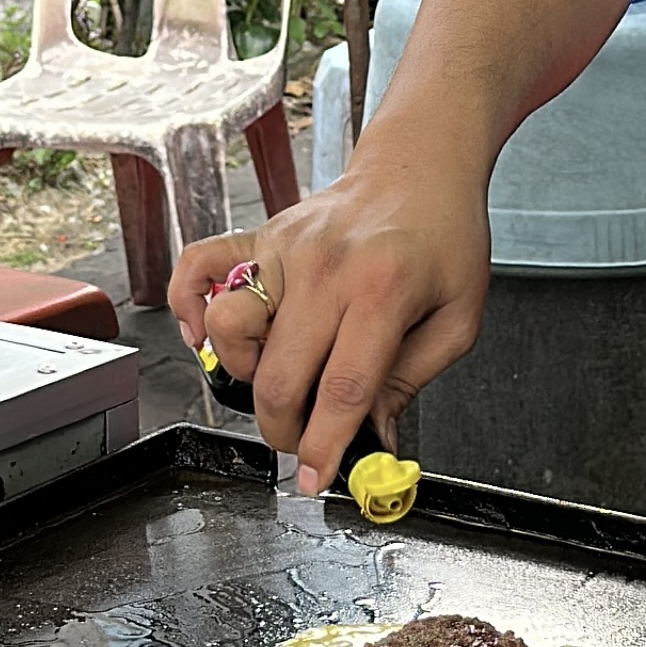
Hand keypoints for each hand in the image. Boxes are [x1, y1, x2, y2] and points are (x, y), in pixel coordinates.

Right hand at [171, 144, 490, 491]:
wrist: (421, 166)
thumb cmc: (445, 238)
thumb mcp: (457, 319)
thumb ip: (411, 382)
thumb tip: (372, 441)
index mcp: (382, 290)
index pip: (342, 388)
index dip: (326, 445)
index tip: (317, 479)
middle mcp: (324, 268)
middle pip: (278, 375)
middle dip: (284, 430)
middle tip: (304, 441)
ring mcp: (283, 248)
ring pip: (230, 330)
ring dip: (245, 374)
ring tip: (280, 376)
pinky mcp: (258, 236)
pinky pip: (196, 268)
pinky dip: (188, 306)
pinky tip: (207, 335)